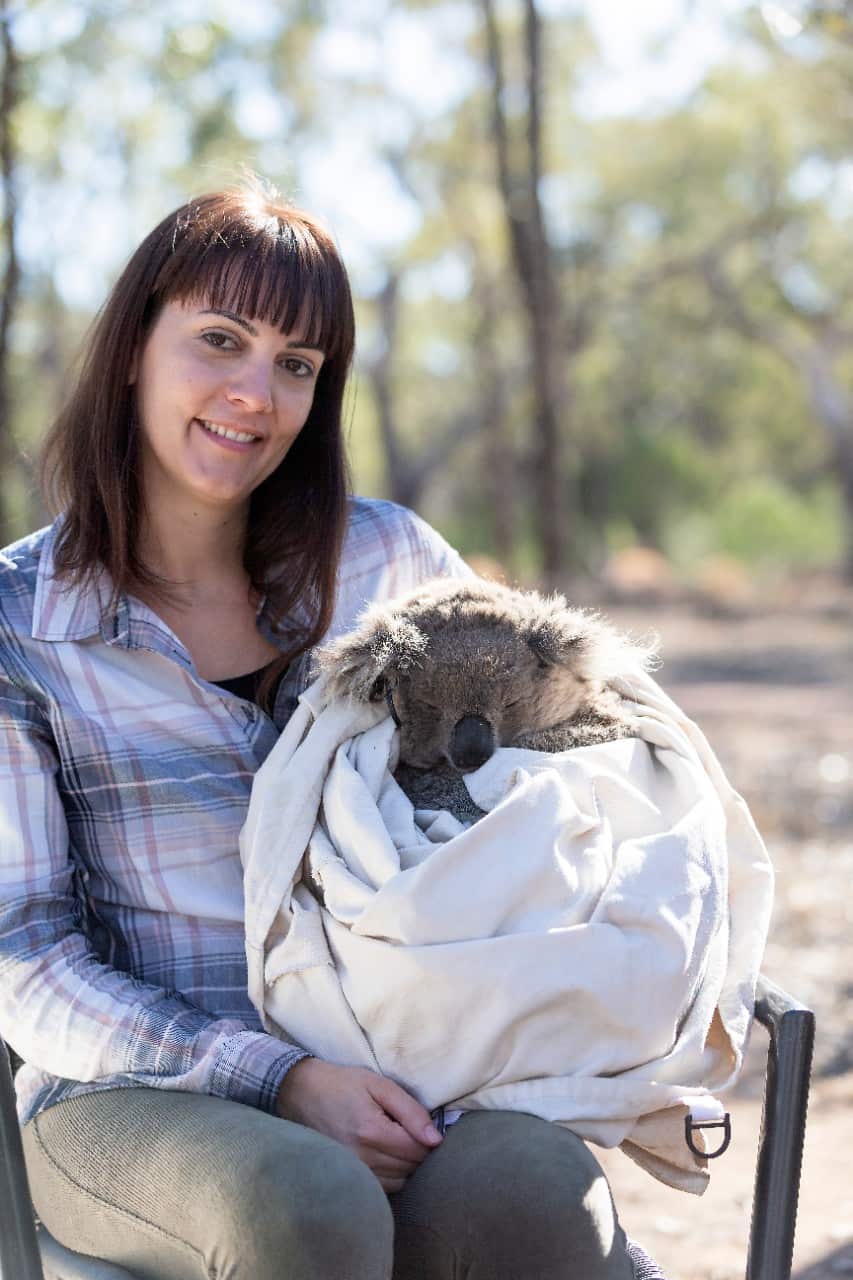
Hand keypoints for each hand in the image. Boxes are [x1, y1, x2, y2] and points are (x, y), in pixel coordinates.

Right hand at [276, 1058, 442, 1192]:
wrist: (301, 1094)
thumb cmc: (343, 1084)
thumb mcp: (379, 1085)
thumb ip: (410, 1111)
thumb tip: (436, 1140)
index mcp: (372, 1132)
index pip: (418, 1150)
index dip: (429, 1139)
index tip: (424, 1126)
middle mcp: (363, 1158)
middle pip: (411, 1168)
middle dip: (419, 1151)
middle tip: (412, 1131)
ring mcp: (354, 1172)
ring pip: (399, 1182)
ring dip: (407, 1166)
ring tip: (399, 1143)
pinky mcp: (348, 1178)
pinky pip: (383, 1188)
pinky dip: (393, 1176)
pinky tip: (388, 1157)